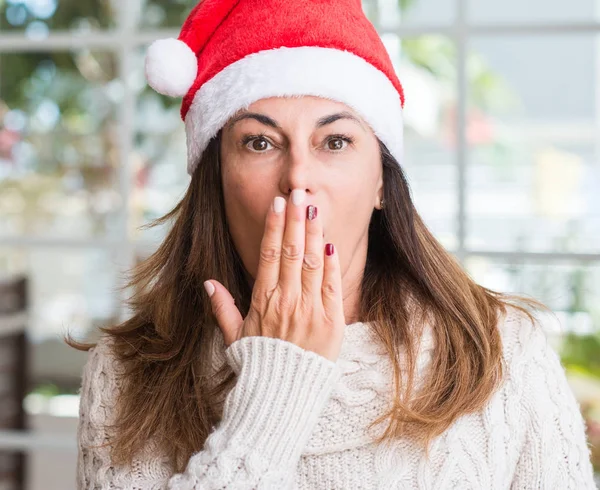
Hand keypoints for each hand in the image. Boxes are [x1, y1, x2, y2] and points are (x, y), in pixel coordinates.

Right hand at [204, 189, 345, 361]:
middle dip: (295, 219)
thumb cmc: (259, 364)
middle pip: (291, 251)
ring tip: (314, 208)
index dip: (273, 227)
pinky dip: (331, 263)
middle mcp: (287, 301)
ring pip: (313, 263)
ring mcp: (310, 310)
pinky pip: (332, 286)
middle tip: (298, 193)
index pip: (268, 255)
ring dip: (313, 233)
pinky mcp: (331, 322)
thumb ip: (222, 307)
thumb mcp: (233, 336)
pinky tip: (329, 242)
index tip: (277, 204)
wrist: (283, 396)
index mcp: (263, 301)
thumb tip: (208, 282)